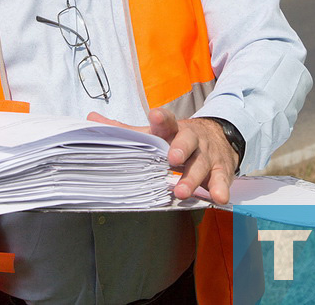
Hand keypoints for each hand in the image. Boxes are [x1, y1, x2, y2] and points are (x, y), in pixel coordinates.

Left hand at [86, 108, 237, 203]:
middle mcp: (192, 139)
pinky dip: (221, 188)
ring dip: (193, 178)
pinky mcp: (221, 169)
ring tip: (182, 191)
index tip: (155, 116)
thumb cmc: (177, 138)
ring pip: (201, 164)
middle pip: (187, 141)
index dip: (161, 118)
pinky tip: (219, 198)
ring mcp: (207, 155)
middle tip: (172, 158)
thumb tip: (91, 119)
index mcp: (172, 129)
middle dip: (180, 149)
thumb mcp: (155, 132)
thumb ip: (126, 130)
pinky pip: (222, 179)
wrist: (219, 136)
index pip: (166, 121)